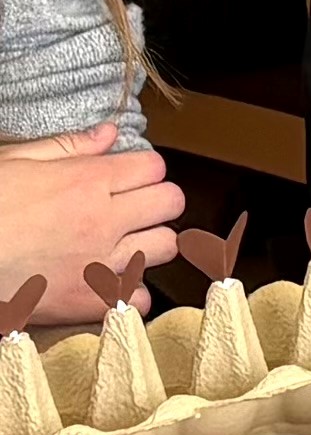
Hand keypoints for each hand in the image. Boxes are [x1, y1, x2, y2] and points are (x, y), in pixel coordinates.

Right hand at [0, 122, 183, 322]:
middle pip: (171, 202)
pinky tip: (109, 282)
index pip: (154, 167)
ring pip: (165, 247)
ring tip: (123, 243)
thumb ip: (69, 146)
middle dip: (157, 201)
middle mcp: (105, 220)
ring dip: (150, 242)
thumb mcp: (16, 162)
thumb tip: (109, 134)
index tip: (128, 177)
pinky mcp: (90, 301)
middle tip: (133, 207)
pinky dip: (130, 291)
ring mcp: (101, 262)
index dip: (144, 170)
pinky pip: (140, 297)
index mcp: (88, 181)